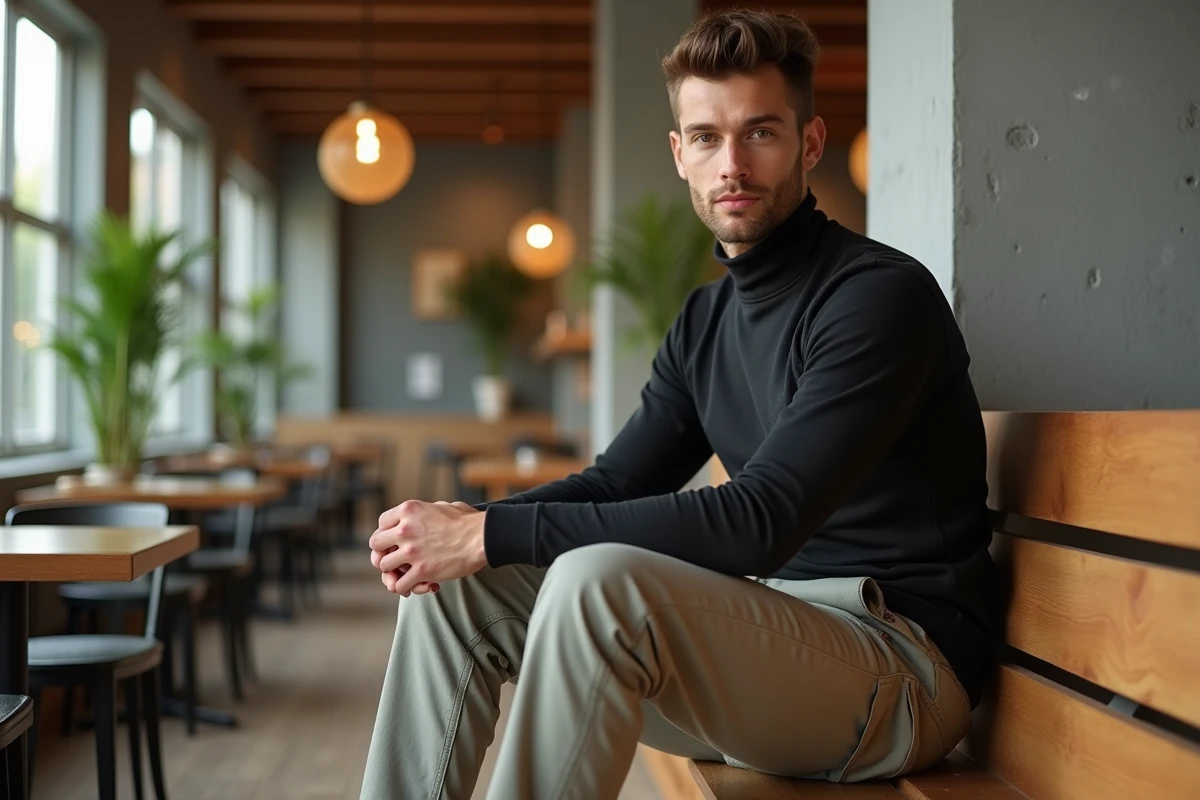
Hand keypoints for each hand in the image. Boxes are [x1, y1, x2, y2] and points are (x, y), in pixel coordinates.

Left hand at [369, 500, 487, 596]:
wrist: (482, 538)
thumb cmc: (467, 522)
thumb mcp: (442, 506)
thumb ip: (426, 511)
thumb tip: (426, 514)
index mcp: (409, 510)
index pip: (382, 523)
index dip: (386, 534)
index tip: (393, 542)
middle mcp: (405, 529)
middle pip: (376, 544)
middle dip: (383, 553)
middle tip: (394, 560)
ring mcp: (411, 551)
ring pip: (384, 566)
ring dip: (393, 572)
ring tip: (404, 576)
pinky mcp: (421, 571)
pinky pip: (399, 585)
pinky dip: (404, 588)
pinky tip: (413, 587)